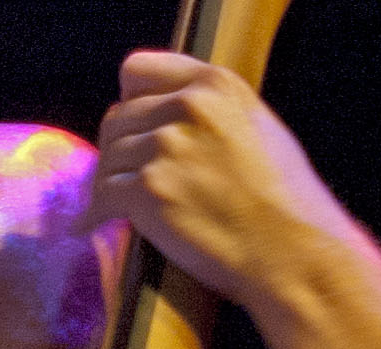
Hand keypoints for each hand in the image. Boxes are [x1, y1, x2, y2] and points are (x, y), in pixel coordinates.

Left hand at [85, 51, 361, 315]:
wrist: (288, 247)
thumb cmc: (279, 196)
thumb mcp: (254, 126)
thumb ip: (207, 111)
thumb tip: (158, 115)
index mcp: (216, 85)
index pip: (138, 70)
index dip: (127, 99)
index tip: (127, 123)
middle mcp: (189, 107)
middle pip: (116, 119)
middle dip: (116, 149)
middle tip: (122, 176)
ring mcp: (166, 147)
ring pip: (106, 159)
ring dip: (108, 183)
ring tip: (116, 205)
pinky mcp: (148, 189)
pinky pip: (101, 196)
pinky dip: (95, 214)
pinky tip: (92, 225)